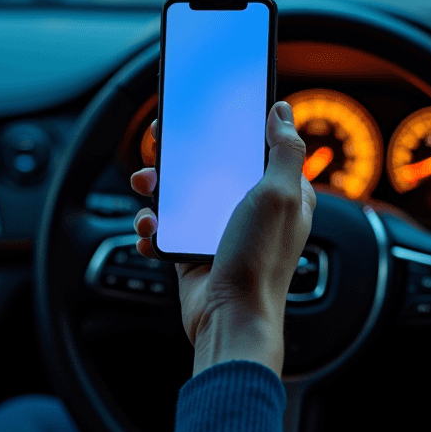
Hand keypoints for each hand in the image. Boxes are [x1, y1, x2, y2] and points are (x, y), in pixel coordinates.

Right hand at [130, 101, 315, 377]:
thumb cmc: (260, 262)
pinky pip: (165, 229)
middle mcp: (249, 209)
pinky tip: (151, 233)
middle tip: (160, 149)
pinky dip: (152, 229)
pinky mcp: (193, 251)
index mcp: (278, 192)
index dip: (228, 128)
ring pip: (180, 196)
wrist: (231, 319)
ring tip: (146, 193)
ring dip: (156, 191)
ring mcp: (217, 231)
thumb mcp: (279, 195)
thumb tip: (282, 112)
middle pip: (207, 167)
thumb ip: (284, 150)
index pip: (254, 146)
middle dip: (179, 158)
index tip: (202, 113)